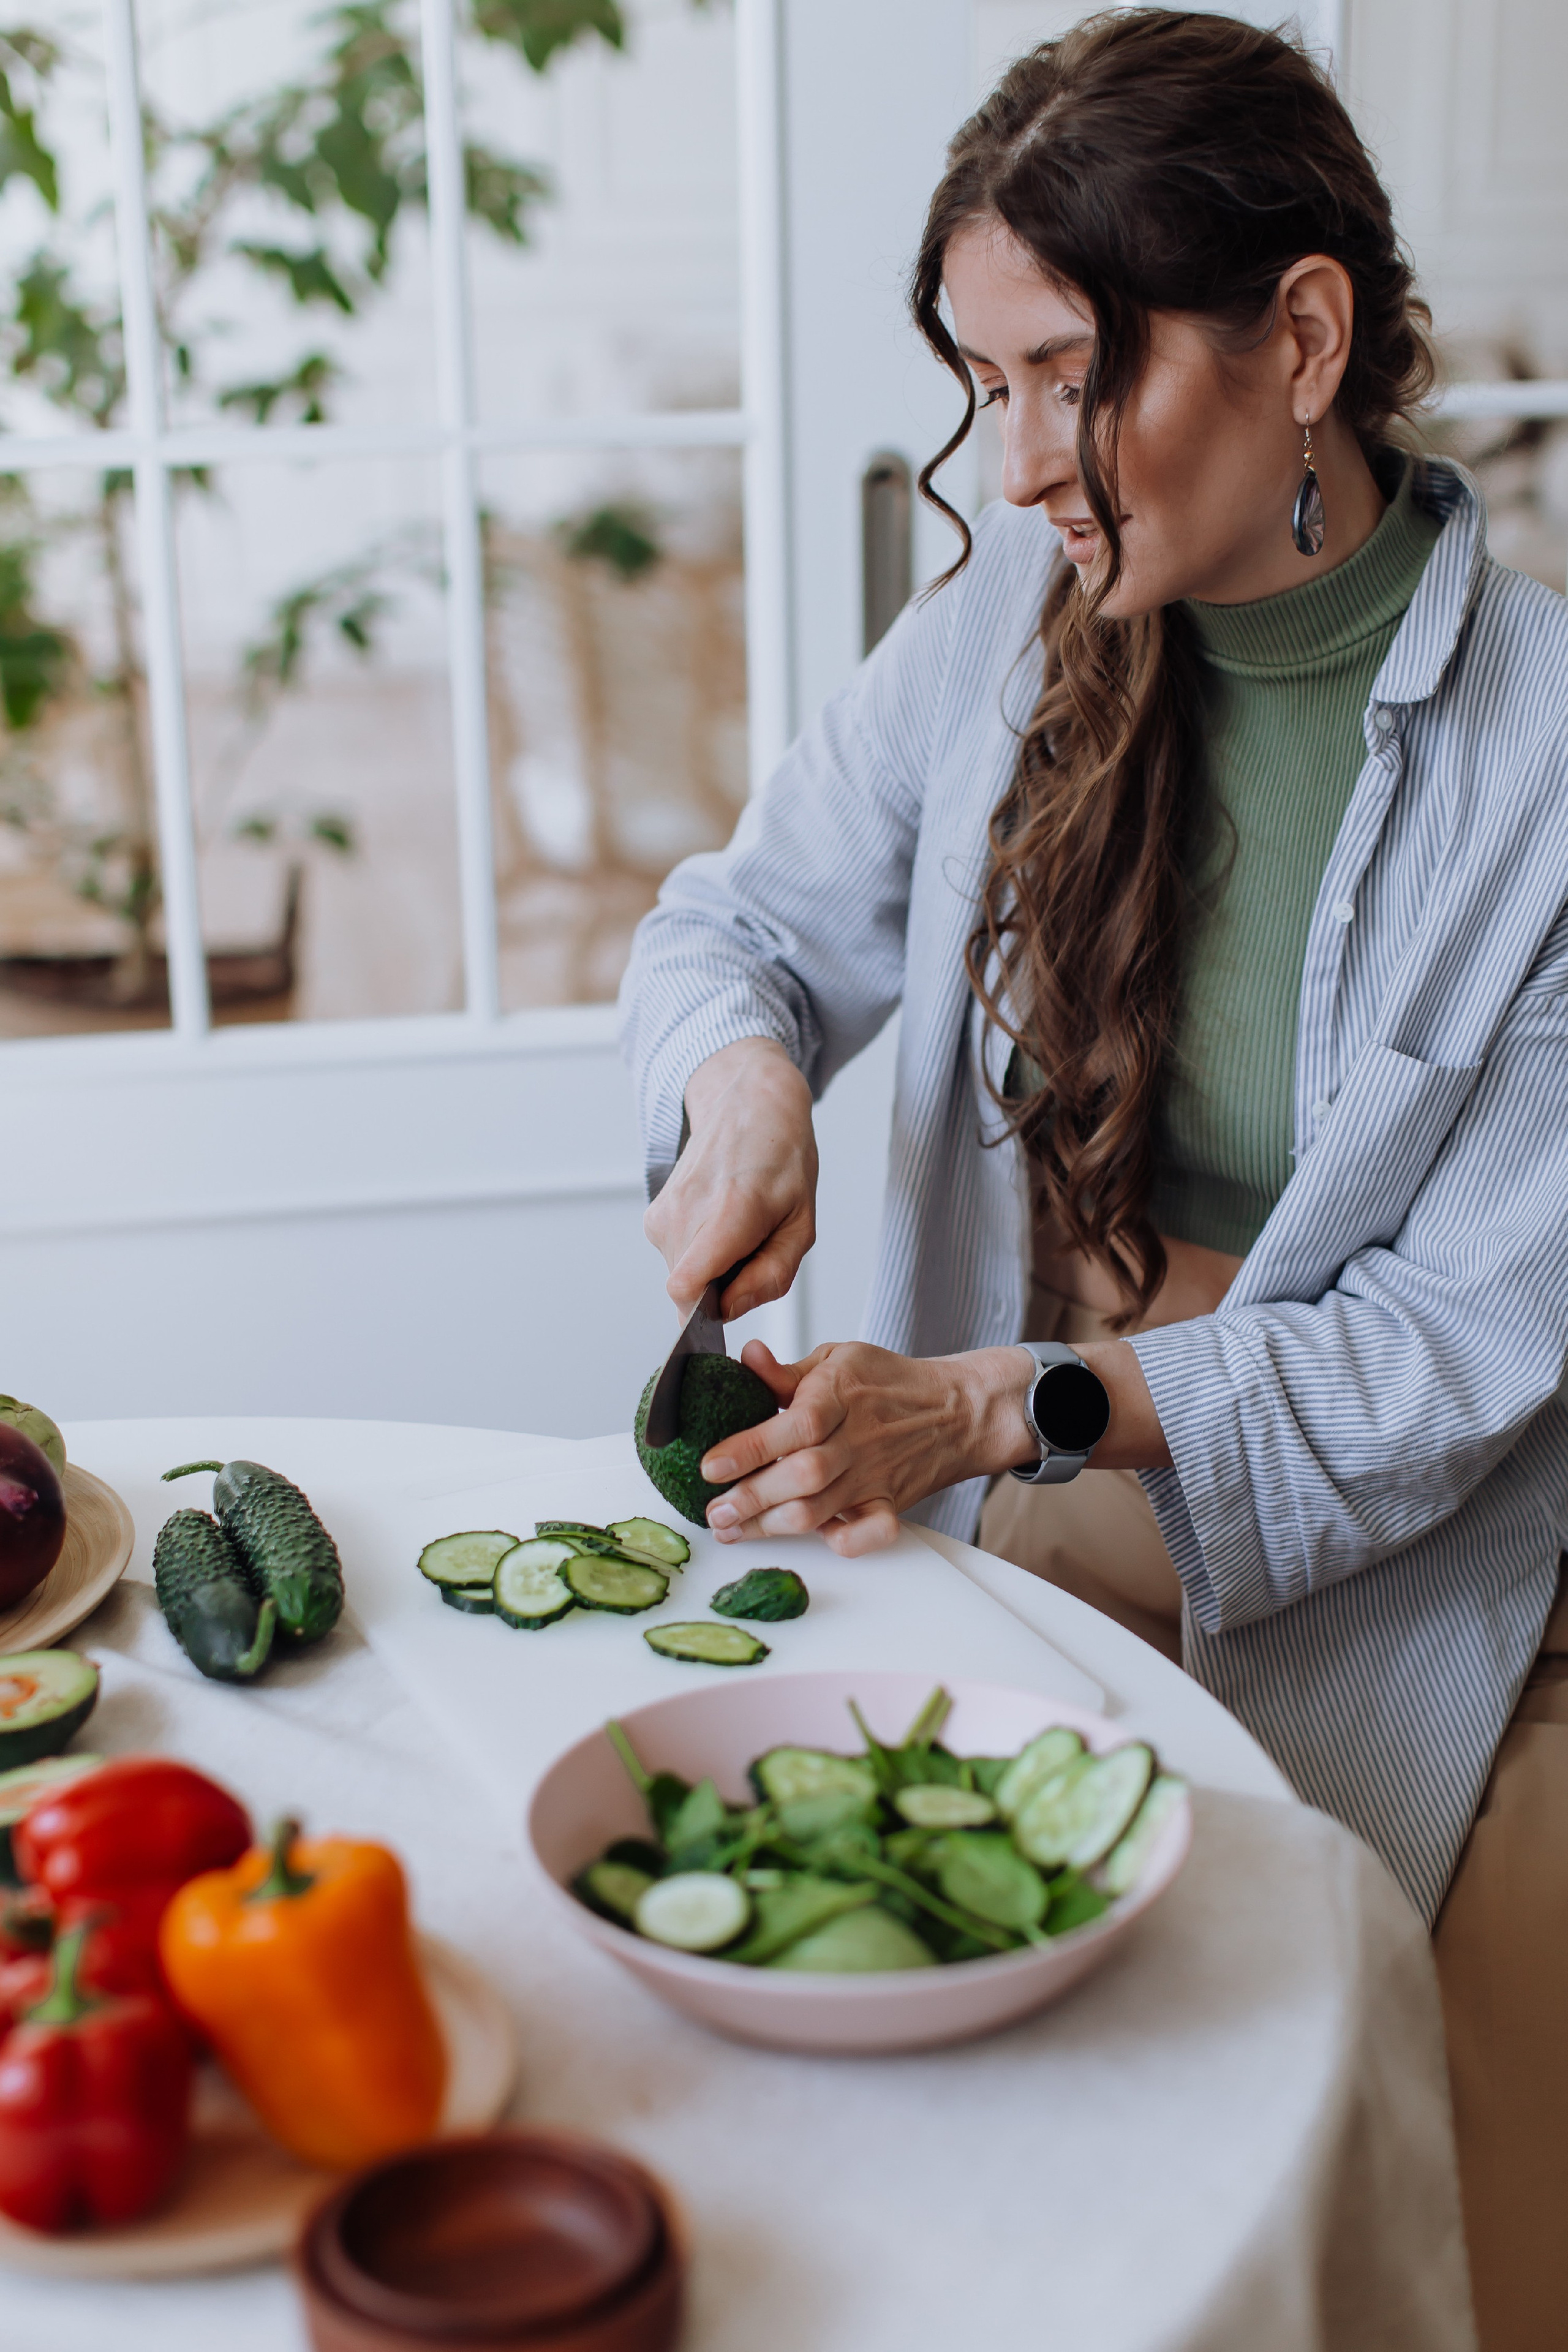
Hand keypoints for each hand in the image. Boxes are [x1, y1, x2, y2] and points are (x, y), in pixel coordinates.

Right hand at [644, 1039, 817, 1317]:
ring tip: (736, 1230)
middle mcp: (686, 1212)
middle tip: (750, 1248)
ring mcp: (663, 1214)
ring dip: (711, 1270)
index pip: (685, 1287)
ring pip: (681, 1277)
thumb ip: (771, 1275)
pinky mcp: (653, 1218)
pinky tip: (718, 1222)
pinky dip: (699, 1254)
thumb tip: (728, 1309)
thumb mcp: (801, 1223)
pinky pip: (675, 1260)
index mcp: (730, 1212)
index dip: (707, 1314)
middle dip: (721, 1287)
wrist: (747, 1106)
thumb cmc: (781, 1161)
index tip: (729, 1304)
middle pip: (690, 1291)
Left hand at [698, 1339, 1037, 1555]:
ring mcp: (875, 1475)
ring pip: (821, 1509)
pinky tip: (813, 1540)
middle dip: (751, 1499)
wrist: (956, 1409)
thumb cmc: (886, 1382)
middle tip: (712, 1512)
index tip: (710, 1465)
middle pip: (803, 1476)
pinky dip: (845, 1541)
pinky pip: (872, 1532)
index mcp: (842, 1395)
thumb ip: (787, 1371)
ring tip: (733, 1530)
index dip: (750, 1447)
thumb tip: (746, 1357)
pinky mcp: (890, 1503)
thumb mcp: (837, 1358)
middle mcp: (858, 1439)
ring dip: (772, 1526)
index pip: (795, 1425)